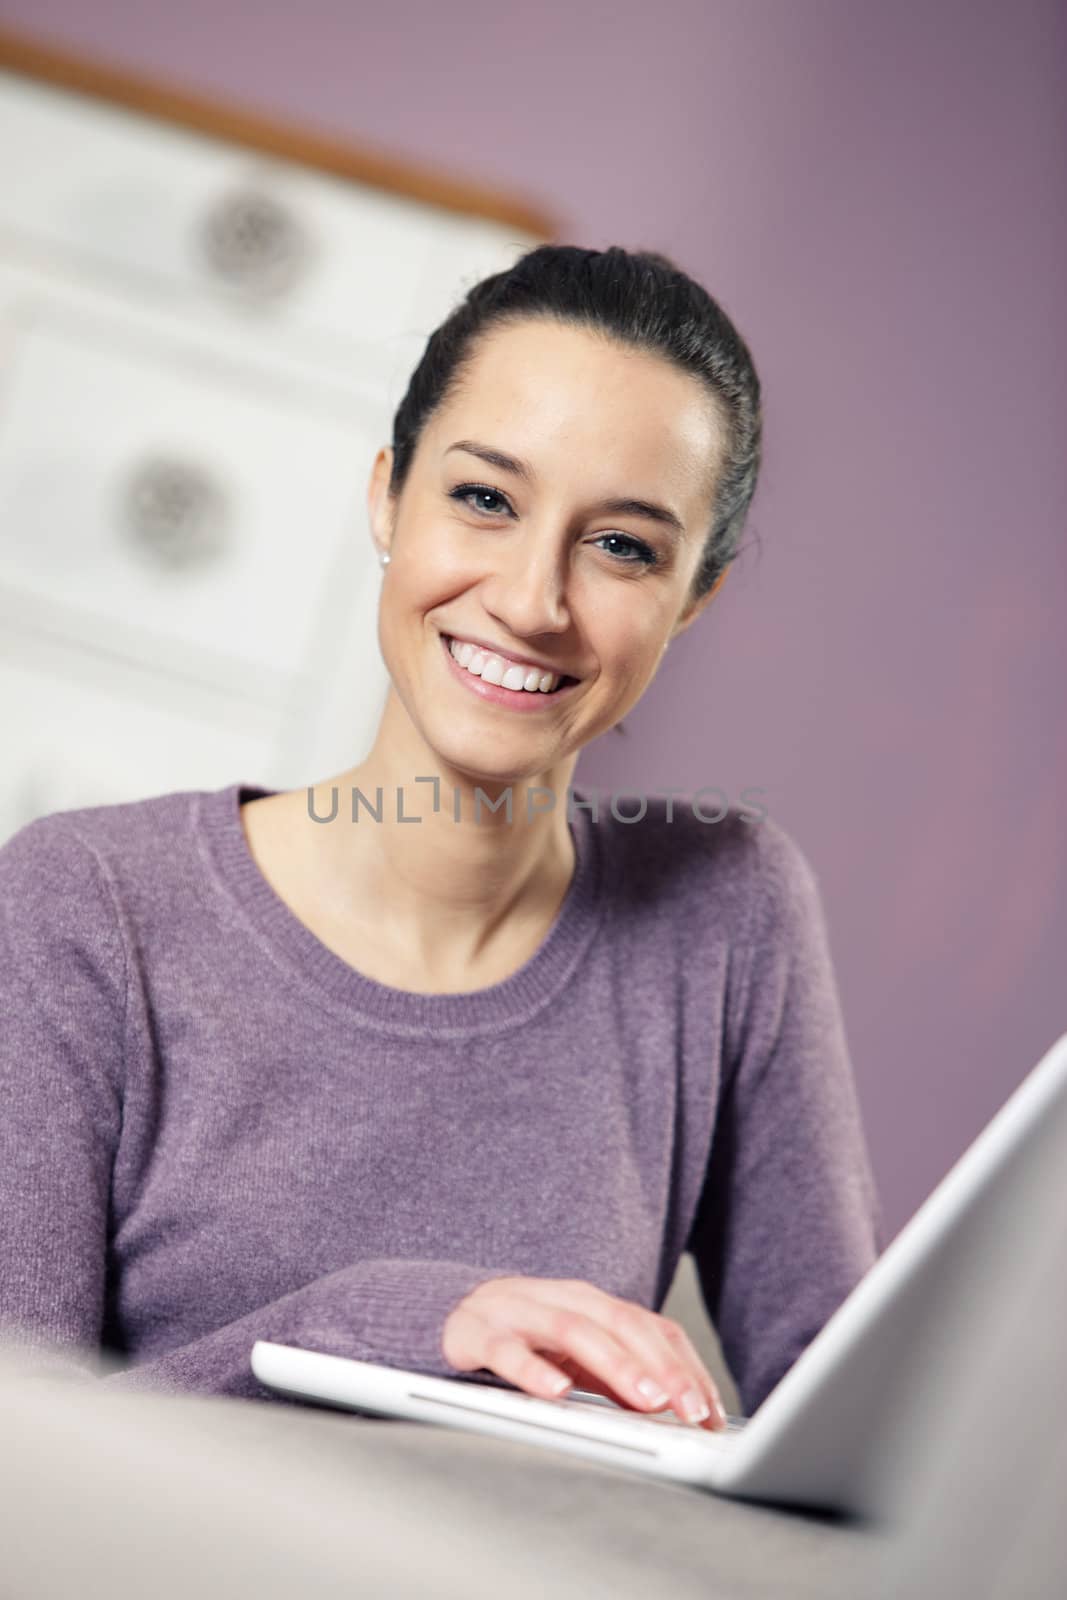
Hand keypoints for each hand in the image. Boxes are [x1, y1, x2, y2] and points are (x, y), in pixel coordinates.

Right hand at [441, 1276, 728, 1429]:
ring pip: (573, 1329)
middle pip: (619, 1323)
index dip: (682, 1366)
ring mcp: (518, 1309)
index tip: (708, 1410)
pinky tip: (557, 1392)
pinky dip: (533, 1370)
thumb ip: (620, 1375)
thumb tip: (677, 1409)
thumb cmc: (525, 1338)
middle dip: (659, 1367)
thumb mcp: (578, 1356)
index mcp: (591, 1302)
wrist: (448, 1313)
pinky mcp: (476, 1331)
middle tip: (686, 1408)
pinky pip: (506, 1349)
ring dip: (615, 1364)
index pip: (648, 1326)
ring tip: (645, 1399)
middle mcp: (559, 1297)